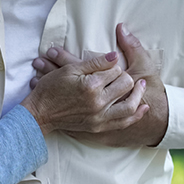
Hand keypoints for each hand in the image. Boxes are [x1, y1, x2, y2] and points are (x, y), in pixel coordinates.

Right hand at [31, 24, 168, 146]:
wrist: (41, 113)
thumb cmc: (51, 89)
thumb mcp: (69, 70)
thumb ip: (94, 63)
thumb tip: (114, 56)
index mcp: (91, 85)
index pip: (115, 70)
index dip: (112, 65)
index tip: (106, 65)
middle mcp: (98, 102)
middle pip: (125, 84)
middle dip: (124, 76)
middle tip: (119, 74)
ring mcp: (100, 117)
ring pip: (130, 104)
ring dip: (138, 93)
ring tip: (140, 85)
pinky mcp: (100, 127)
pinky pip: (124, 122)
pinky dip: (137, 115)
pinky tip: (142, 106)